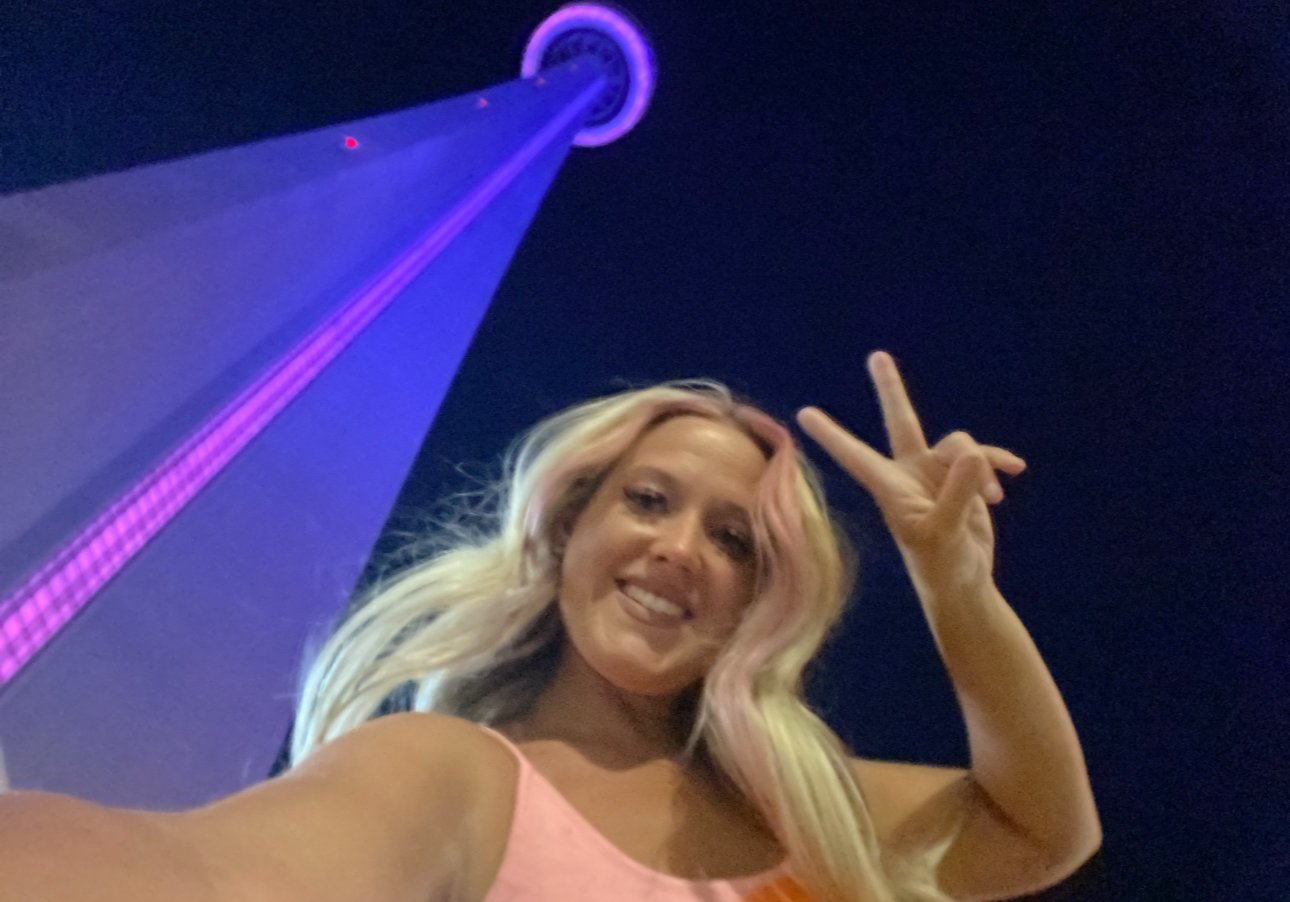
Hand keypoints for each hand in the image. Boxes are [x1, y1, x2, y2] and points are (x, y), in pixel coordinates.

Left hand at [796, 351, 1025, 596]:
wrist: (962, 582)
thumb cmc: (942, 566)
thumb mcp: (946, 533)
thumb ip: (957, 493)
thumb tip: (970, 453)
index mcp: (890, 488)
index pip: (855, 455)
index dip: (832, 435)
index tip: (803, 414)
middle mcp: (909, 474)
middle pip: (901, 421)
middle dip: (891, 389)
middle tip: (876, 356)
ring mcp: (936, 473)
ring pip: (961, 444)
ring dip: (981, 467)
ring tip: (991, 499)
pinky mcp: (963, 478)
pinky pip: (982, 455)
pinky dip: (996, 462)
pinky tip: (1014, 471)